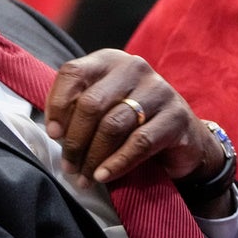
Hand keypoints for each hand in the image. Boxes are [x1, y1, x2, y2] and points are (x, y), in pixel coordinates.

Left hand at [43, 49, 227, 192]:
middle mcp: (133, 68)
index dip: (58, 105)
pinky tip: (104, 176)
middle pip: (92, 103)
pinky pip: (139, 143)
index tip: (53, 134)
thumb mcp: (103, 107)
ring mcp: (157, 89)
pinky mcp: (176, 116)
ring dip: (93, 157)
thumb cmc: (133, 122)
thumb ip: (78, 109)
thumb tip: (54, 131)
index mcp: (109, 60)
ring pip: (113, 125)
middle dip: (75, 140)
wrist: (184, 138)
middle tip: (69, 166)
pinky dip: (117, 163)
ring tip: (85, 177)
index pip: (73, 73)